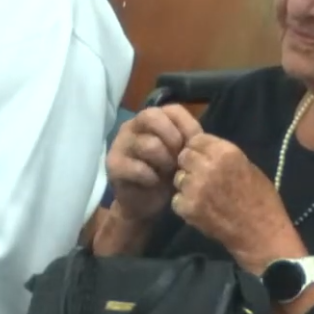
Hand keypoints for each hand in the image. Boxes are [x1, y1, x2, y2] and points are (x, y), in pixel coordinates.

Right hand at [106, 105, 204, 221]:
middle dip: (172, 138)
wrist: (142, 203)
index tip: (195, 146)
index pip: (173, 110)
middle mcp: (132, 126)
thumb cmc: (165, 174)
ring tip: (168, 172)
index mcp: (152, 119)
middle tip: (179, 157)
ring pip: (149, 144)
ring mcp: (120, 144)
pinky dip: (152, 177)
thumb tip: (200, 139)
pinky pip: (138, 168)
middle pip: (152, 116)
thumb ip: (190, 142)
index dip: (188, 127)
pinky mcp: (114, 164)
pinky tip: (154, 182)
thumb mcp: (181, 155)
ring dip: (165, 161)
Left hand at [170, 133, 297, 272]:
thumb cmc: (262, 201)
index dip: (199, 149)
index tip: (203, 158)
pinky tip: (199, 209)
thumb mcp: (248, 167)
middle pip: (184, 157)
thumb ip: (224, 156)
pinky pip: (176, 199)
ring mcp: (195, 188)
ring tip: (201, 195)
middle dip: (190, 165)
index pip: (196, 139)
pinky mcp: (187, 208)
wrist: (261, 235)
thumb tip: (206, 151)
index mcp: (226, 153)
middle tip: (200, 177)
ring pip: (178, 178)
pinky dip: (184, 204)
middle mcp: (207, 166)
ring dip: (186, 185)